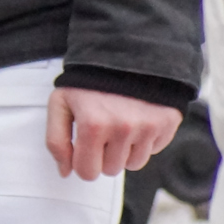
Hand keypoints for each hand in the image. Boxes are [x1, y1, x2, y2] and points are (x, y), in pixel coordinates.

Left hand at [46, 88, 181, 179]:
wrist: (124, 51)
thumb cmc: (89, 79)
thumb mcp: (60, 102)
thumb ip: (56, 140)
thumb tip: (65, 171)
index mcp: (93, 125)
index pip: (87, 172)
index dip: (82, 162)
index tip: (83, 148)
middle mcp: (123, 128)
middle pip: (111, 170)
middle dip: (103, 154)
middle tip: (102, 129)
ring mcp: (147, 127)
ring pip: (133, 163)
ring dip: (124, 149)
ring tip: (118, 122)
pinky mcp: (166, 123)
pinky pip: (153, 150)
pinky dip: (144, 140)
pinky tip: (135, 118)